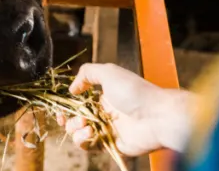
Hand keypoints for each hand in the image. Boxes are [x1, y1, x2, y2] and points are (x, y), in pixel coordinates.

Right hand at [56, 63, 194, 156]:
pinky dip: (83, 141)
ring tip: (85, 125)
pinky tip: (90, 133)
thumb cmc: (136, 92)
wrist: (158, 116)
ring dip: (75, 130)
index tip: (60, 108)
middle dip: (67, 119)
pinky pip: (89, 146)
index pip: (78, 103)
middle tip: (65, 118)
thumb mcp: (109, 72)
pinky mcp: (111, 145)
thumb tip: (72, 88)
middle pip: (75, 120)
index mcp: (103, 97)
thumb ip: (87, 73)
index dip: (67, 106)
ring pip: (79, 134)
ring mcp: (107, 130)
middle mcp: (103, 114)